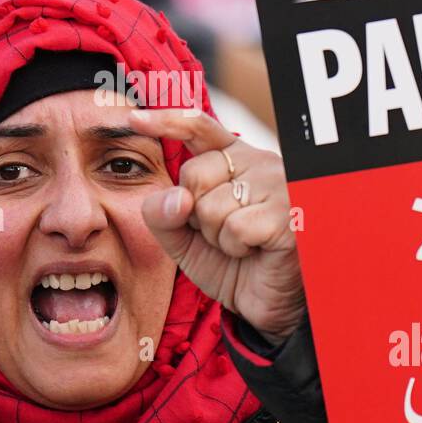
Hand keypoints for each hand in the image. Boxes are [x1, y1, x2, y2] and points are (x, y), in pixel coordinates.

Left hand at [129, 108, 304, 344]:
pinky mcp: (287, 213)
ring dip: (217, 237)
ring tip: (242, 244)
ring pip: (212, 206)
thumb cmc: (230, 264)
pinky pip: (235, 228)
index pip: (198, 128)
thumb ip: (162, 214)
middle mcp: (257, 162)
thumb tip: (177, 197)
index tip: (133, 118)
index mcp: (234, 159)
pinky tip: (255, 250)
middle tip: (222, 233)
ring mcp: (276, 184)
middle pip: (194, 175)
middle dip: (195, 214)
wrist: (266, 303)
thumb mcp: (182, 239)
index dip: (166, 120)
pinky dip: (236, 248)